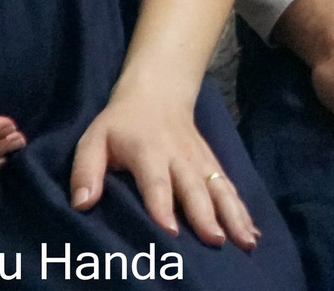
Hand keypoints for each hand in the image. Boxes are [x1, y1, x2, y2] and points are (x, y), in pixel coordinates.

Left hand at [70, 83, 259, 249]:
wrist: (158, 93)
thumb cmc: (120, 124)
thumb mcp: (93, 139)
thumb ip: (85, 170)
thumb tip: (82, 204)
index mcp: (148, 151)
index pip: (156, 182)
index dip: (162, 206)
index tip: (171, 231)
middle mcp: (180, 157)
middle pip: (194, 189)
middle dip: (207, 215)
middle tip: (216, 240)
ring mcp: (200, 161)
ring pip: (219, 189)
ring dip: (233, 215)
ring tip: (245, 240)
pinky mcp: (212, 164)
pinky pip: (229, 188)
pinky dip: (242, 210)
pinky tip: (251, 232)